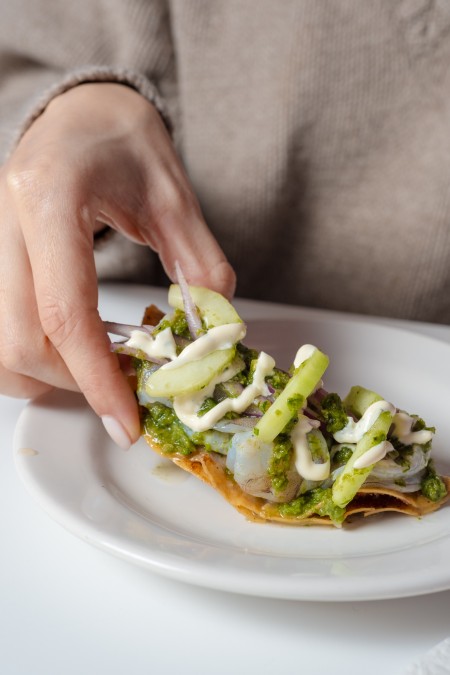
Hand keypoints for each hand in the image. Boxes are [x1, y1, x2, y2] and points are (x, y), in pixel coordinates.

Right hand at [0, 83, 234, 447]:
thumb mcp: (174, 194)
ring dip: (51, 376)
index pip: (64, 312)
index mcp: (49, 199)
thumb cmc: (122, 139)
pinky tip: (78, 347)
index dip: (97, 378)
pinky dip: (39, 357)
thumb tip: (213, 333)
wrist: (79, 114)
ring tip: (103, 367)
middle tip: (126, 387)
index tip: (127, 421)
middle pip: (18, 342)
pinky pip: (0, 333)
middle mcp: (5, 226)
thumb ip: (198, 263)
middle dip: (74, 382)